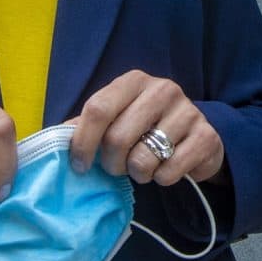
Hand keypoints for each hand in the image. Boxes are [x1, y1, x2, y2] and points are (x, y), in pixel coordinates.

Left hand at [69, 71, 224, 184]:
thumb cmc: (147, 127)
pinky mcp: (207, 137)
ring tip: (144, 167)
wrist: (197, 136)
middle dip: (111, 164)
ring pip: (143, 159)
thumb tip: (54, 138)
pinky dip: (162, 179)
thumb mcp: (117, 117)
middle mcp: (163, 89)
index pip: (98, 109)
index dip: (83, 142)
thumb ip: (87, 125)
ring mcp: (188, 111)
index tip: (79, 165)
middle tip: (117, 168)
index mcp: (134, 81)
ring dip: (137, 174)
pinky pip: (169, 172)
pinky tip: (166, 169)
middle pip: (117, 138)